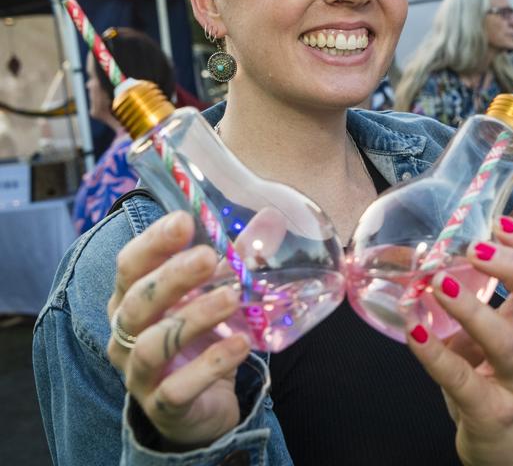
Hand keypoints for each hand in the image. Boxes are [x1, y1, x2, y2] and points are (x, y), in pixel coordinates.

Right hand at [107, 211, 250, 448]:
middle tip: (209, 257)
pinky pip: (178, 388)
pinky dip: (210, 364)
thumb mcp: (215, 295)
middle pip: (138, 302)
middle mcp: (126, 336)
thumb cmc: (201, 340)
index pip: (130, 266)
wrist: (203, 407)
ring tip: (233, 298)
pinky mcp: (163, 406)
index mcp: (132, 300)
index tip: (183, 221)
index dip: (152, 242)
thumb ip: (237, 259)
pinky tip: (241, 344)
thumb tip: (271, 219)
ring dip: (194, 317)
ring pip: (154, 345)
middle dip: (172, 277)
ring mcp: (140, 374)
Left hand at [406, 217, 512, 465]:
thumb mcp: (496, 334)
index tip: (500, 223)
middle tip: (476, 249)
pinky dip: (436, 354)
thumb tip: (433, 253)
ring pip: (505, 342)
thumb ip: (478, 299)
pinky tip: (414, 333)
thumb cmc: (496, 380)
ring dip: (472, 309)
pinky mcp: (491, 412)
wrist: (507, 449)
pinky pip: (462, 380)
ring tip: (440, 283)